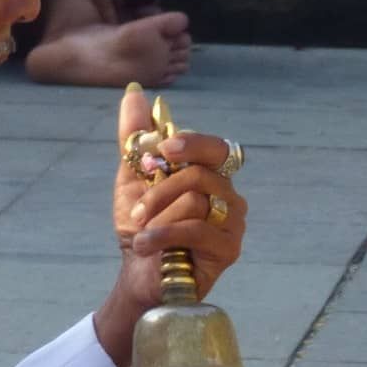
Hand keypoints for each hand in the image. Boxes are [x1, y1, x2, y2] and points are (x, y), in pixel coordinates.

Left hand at [105, 85, 244, 317]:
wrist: (139, 274)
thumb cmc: (142, 227)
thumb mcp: (132, 179)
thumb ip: (136, 139)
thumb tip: (134, 92)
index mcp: (210, 174)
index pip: (216, 147)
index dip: (192, 143)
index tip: (162, 150)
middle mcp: (228, 194)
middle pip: (201, 174)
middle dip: (160, 189)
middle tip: (137, 210)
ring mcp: (233, 222)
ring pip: (197, 200)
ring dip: (158, 216)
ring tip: (140, 233)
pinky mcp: (229, 248)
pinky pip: (197, 228)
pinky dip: (164, 234)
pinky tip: (146, 245)